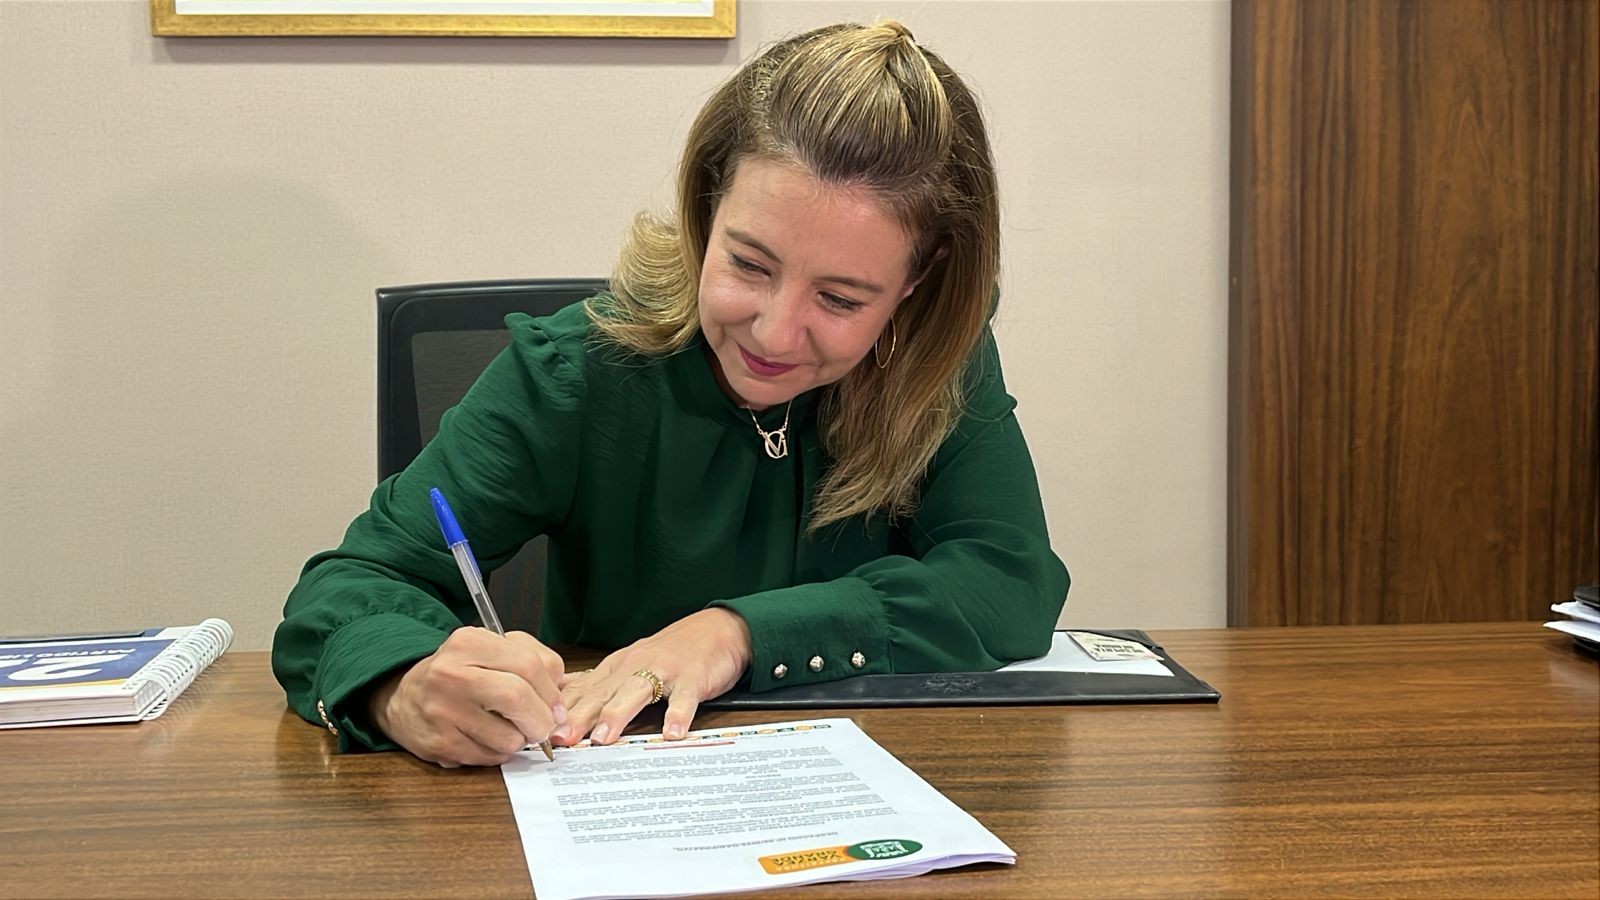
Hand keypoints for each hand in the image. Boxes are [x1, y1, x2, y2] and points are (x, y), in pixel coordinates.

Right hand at [368, 627, 566, 767]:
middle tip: (543, 726)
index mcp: (469, 643)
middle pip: (519, 699)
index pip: (529, 665)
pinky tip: (485, 738)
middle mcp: (451, 674)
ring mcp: (442, 711)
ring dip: (519, 739)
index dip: (552, 692)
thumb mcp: (491, 650)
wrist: (402, 697)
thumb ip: (533, 662)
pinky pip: (490, 757)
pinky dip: (498, 752)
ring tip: (505, 728)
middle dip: (541, 720)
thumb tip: (560, 704)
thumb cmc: (458, 673)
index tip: (556, 707)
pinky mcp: (439, 744)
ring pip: (508, 737)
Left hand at [556, 608, 750, 745]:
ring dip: (618, 714)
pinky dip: (678, 715)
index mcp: (616, 668)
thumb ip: (599, 685)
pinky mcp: (692, 678)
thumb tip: (559, 701)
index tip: (538, 729)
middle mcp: (634, 667)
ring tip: (603, 738)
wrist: (717, 629)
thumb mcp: (629, 666)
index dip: (560, 710)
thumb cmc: (671, 652)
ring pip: (636, 692)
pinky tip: (672, 733)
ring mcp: (664, 671)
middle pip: (602, 693)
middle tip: (560, 740)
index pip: (582, 690)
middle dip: (578, 716)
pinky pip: (684, 698)